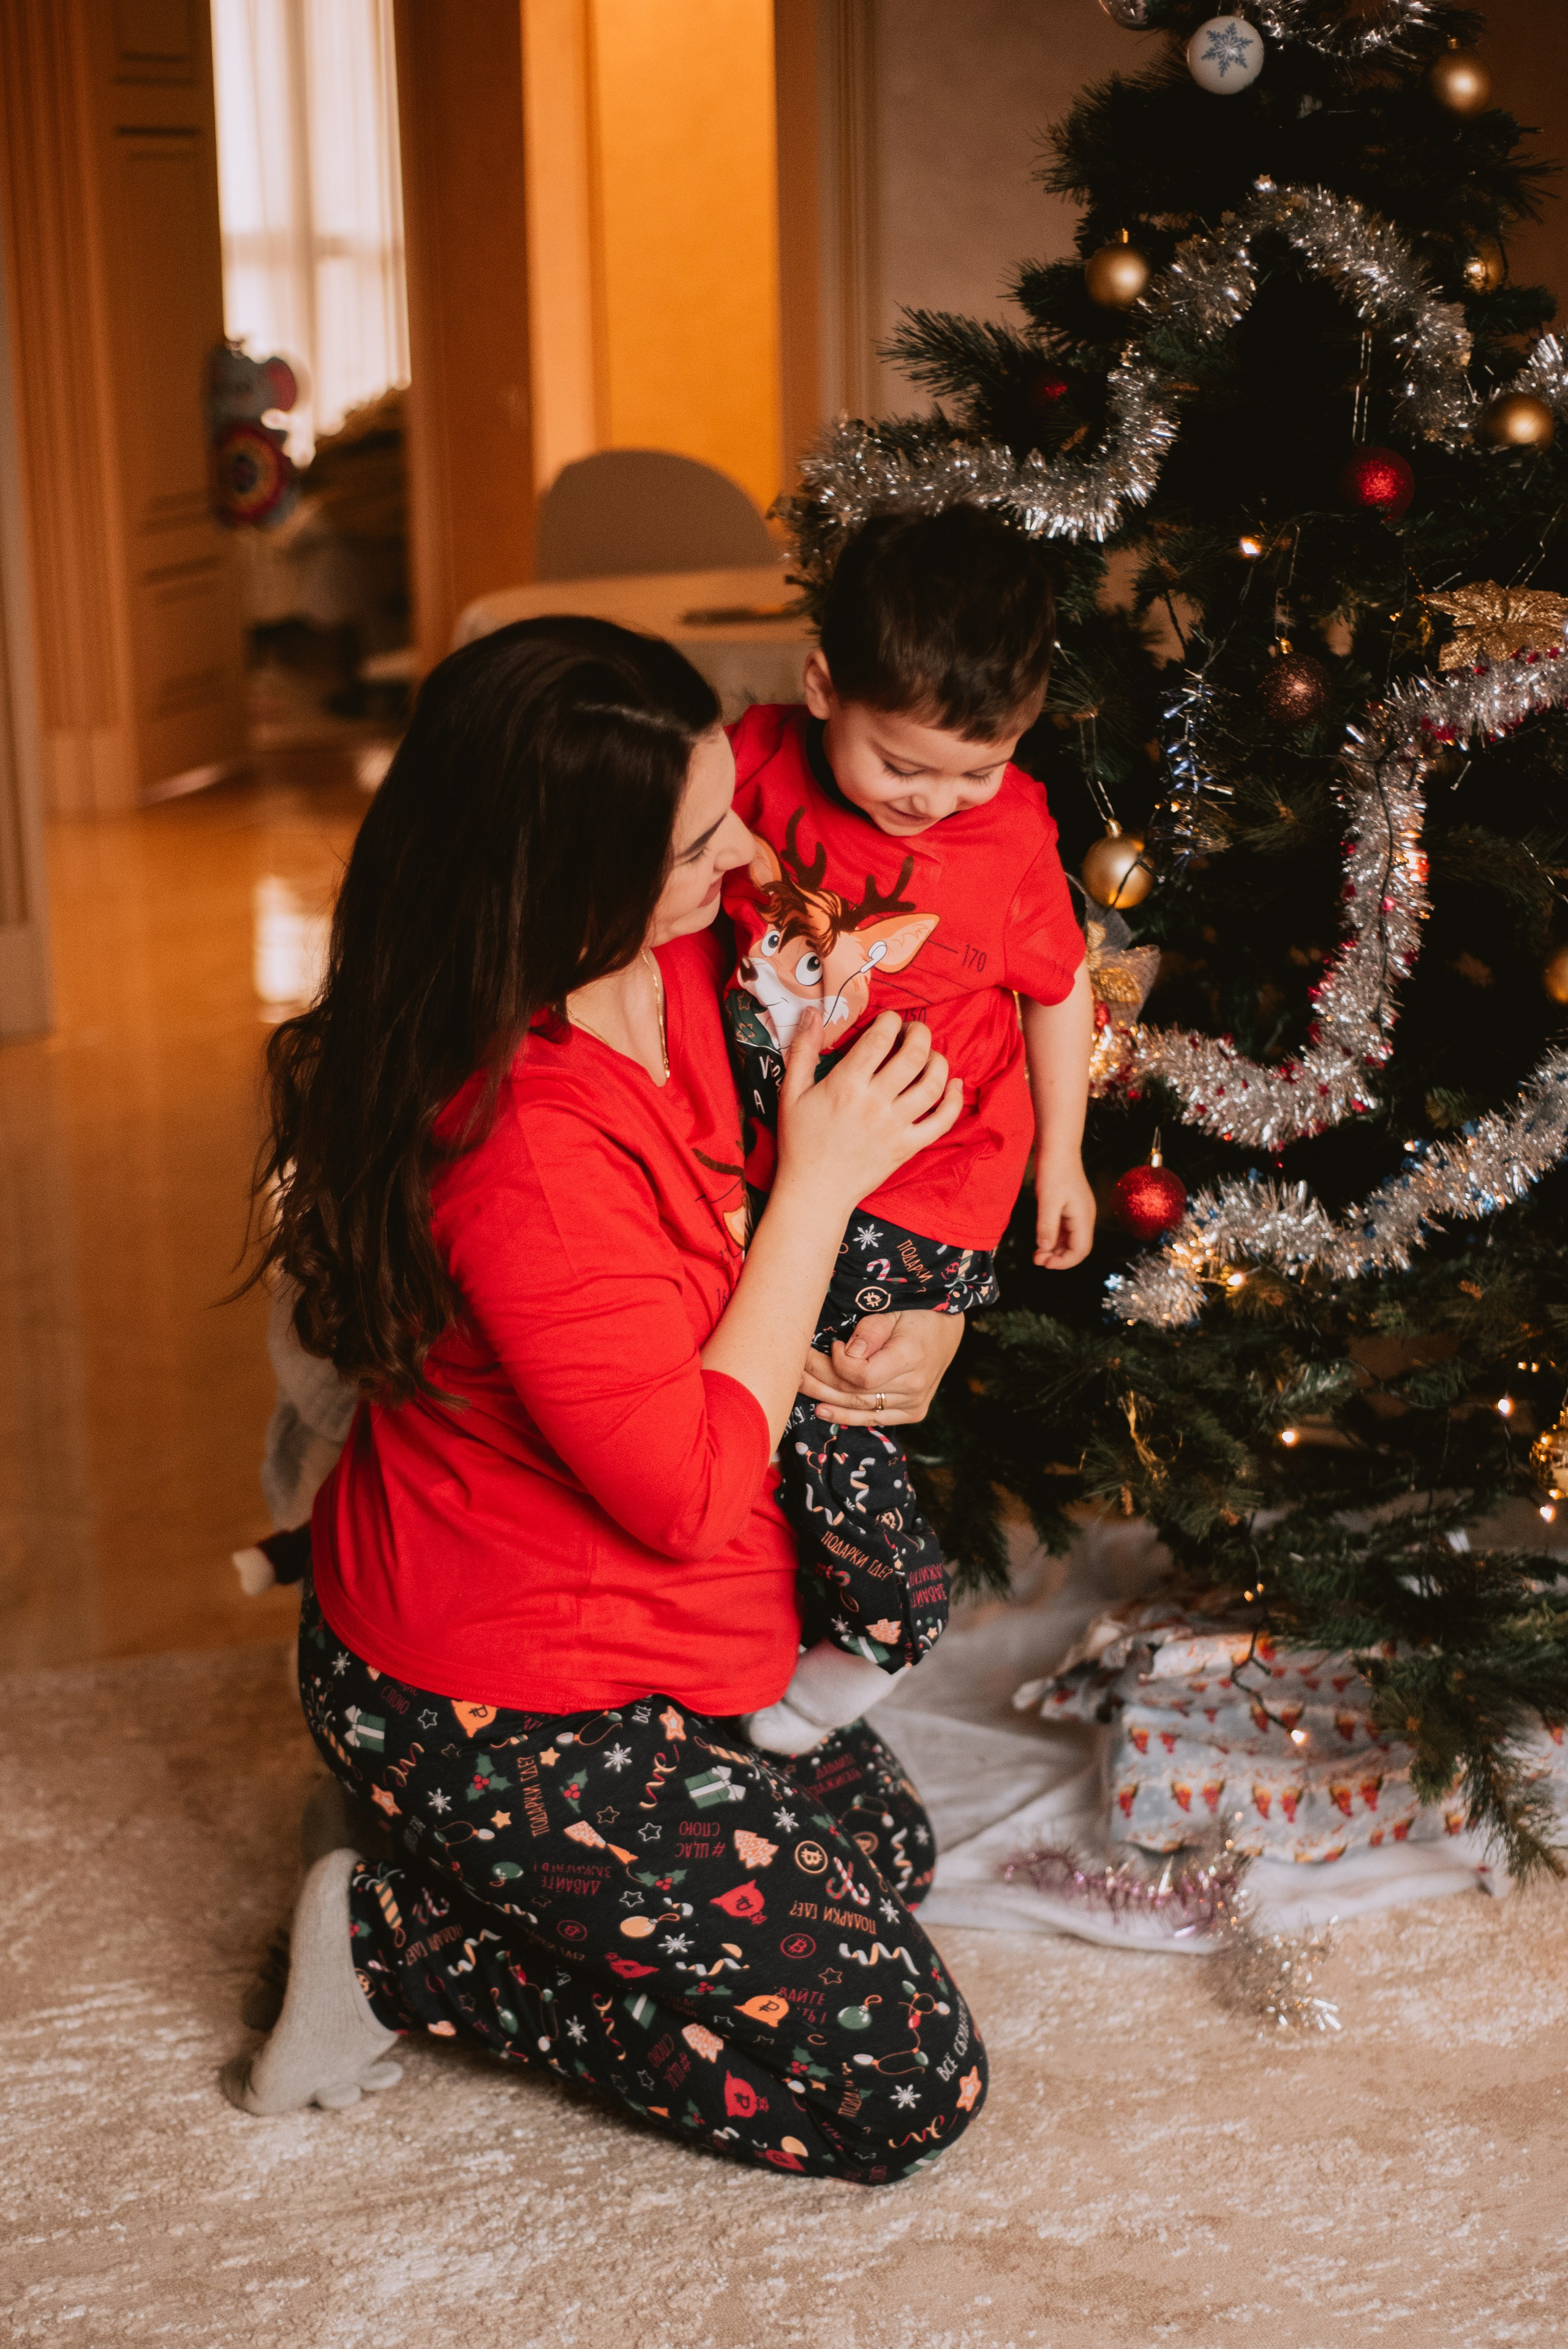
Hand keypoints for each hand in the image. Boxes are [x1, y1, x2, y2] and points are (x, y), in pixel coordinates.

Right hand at [775, 1009, 962, 1215]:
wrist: (815, 1191)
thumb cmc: (800, 1141)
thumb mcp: (791, 1093)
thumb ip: (803, 1050)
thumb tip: (813, 1012)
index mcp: (845, 1085)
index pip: (879, 1040)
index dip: (890, 1021)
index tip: (889, 1020)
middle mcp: (875, 1103)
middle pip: (913, 1055)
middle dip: (919, 1033)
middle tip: (914, 1031)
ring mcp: (895, 1126)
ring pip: (932, 1084)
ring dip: (938, 1061)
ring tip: (931, 1055)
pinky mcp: (908, 1146)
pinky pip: (942, 1121)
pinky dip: (954, 1100)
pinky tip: (954, 1085)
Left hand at [800, 1306, 964, 1425]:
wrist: (946, 1330)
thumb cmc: (916, 1314)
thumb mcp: (893, 1311)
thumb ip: (870, 1331)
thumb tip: (845, 1353)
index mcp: (912, 1358)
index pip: (863, 1376)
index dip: (839, 1364)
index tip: (833, 1344)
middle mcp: (914, 1387)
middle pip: (855, 1392)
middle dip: (820, 1378)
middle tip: (795, 1364)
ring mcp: (914, 1404)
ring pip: (858, 1407)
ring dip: (824, 1396)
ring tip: (798, 1384)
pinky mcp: (912, 1413)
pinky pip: (873, 1419)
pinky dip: (846, 1415)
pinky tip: (822, 1410)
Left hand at [1034, 1155, 1095, 1268]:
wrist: (1058, 1148)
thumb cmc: (1054, 1172)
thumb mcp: (1047, 1201)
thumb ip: (1047, 1227)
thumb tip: (1044, 1249)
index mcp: (1083, 1217)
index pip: (1081, 1250)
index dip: (1064, 1262)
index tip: (1045, 1264)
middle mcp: (1085, 1217)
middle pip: (1077, 1248)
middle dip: (1059, 1258)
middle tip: (1037, 1260)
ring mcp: (1079, 1213)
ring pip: (1070, 1240)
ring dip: (1055, 1250)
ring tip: (1037, 1254)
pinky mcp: (1071, 1208)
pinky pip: (1065, 1230)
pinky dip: (1055, 1238)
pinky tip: (1041, 1241)